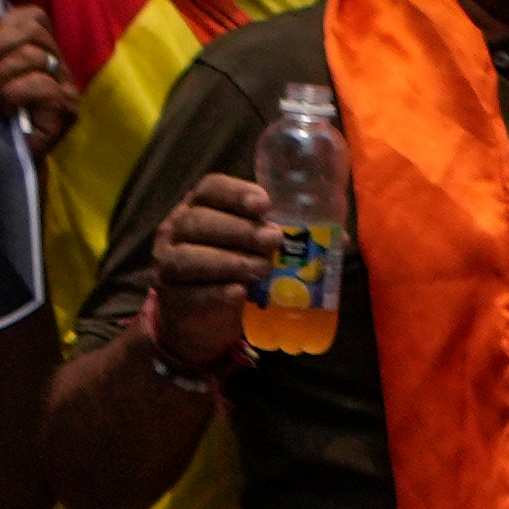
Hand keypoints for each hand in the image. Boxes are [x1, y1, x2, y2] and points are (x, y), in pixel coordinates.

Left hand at [0, 3, 74, 157]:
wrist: (3, 165)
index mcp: (42, 51)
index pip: (34, 16)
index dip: (5, 24)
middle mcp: (59, 64)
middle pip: (34, 30)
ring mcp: (66, 86)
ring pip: (34, 56)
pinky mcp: (66, 109)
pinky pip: (41, 85)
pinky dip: (13, 95)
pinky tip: (4, 111)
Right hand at [144, 169, 271, 368]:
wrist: (198, 320)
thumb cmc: (232, 271)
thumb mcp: (254, 249)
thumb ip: (288, 238)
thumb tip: (340, 239)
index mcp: (199, 207)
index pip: (210, 189)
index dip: (235, 193)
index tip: (264, 204)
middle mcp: (177, 230)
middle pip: (198, 221)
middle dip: (238, 230)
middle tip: (273, 240)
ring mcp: (167, 264)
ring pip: (188, 257)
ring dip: (229, 262)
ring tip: (262, 269)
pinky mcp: (171, 299)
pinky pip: (189, 294)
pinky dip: (215, 293)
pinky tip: (238, 294)